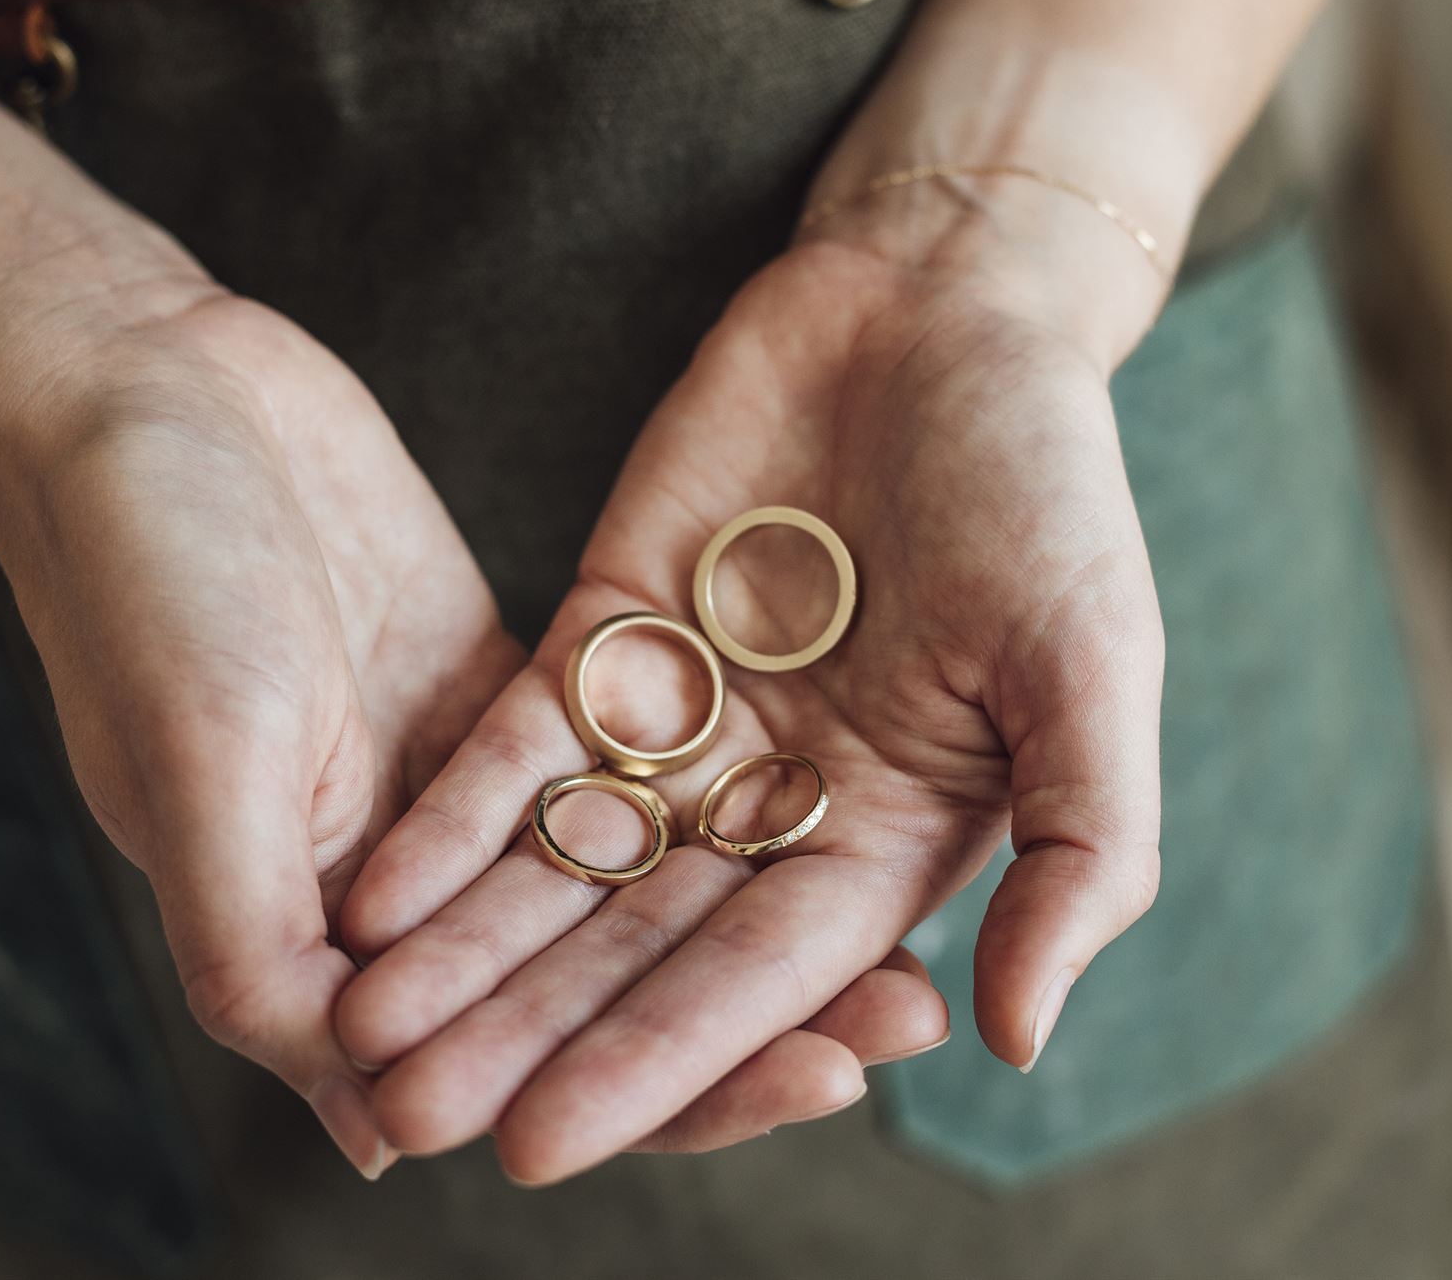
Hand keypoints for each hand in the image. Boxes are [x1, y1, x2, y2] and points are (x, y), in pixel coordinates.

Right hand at [0, 278, 944, 1172]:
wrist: (147, 393)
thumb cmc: (142, 584)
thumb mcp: (192, 775)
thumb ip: (265, 960)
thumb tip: (382, 1143)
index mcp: (328, 935)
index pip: (526, 1052)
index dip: (672, 1083)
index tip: (814, 1078)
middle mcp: (408, 883)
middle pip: (609, 980)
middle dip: (755, 1014)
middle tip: (902, 1026)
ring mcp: (469, 783)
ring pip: (640, 880)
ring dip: (759, 910)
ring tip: (901, 941)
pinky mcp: (516, 687)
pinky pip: (634, 766)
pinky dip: (723, 797)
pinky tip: (836, 808)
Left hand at [334, 185, 1168, 1182]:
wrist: (940, 309)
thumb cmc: (1047, 487)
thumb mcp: (1094, 666)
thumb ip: (1080, 851)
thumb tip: (1016, 1041)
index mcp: (888, 839)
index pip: (756, 980)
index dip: (654, 1061)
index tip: (546, 1142)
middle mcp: (774, 805)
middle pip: (631, 944)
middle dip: (523, 1030)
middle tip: (411, 1115)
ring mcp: (684, 722)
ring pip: (558, 861)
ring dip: (461, 948)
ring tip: (357, 1028)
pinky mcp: (607, 633)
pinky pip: (516, 742)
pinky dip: (448, 816)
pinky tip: (367, 887)